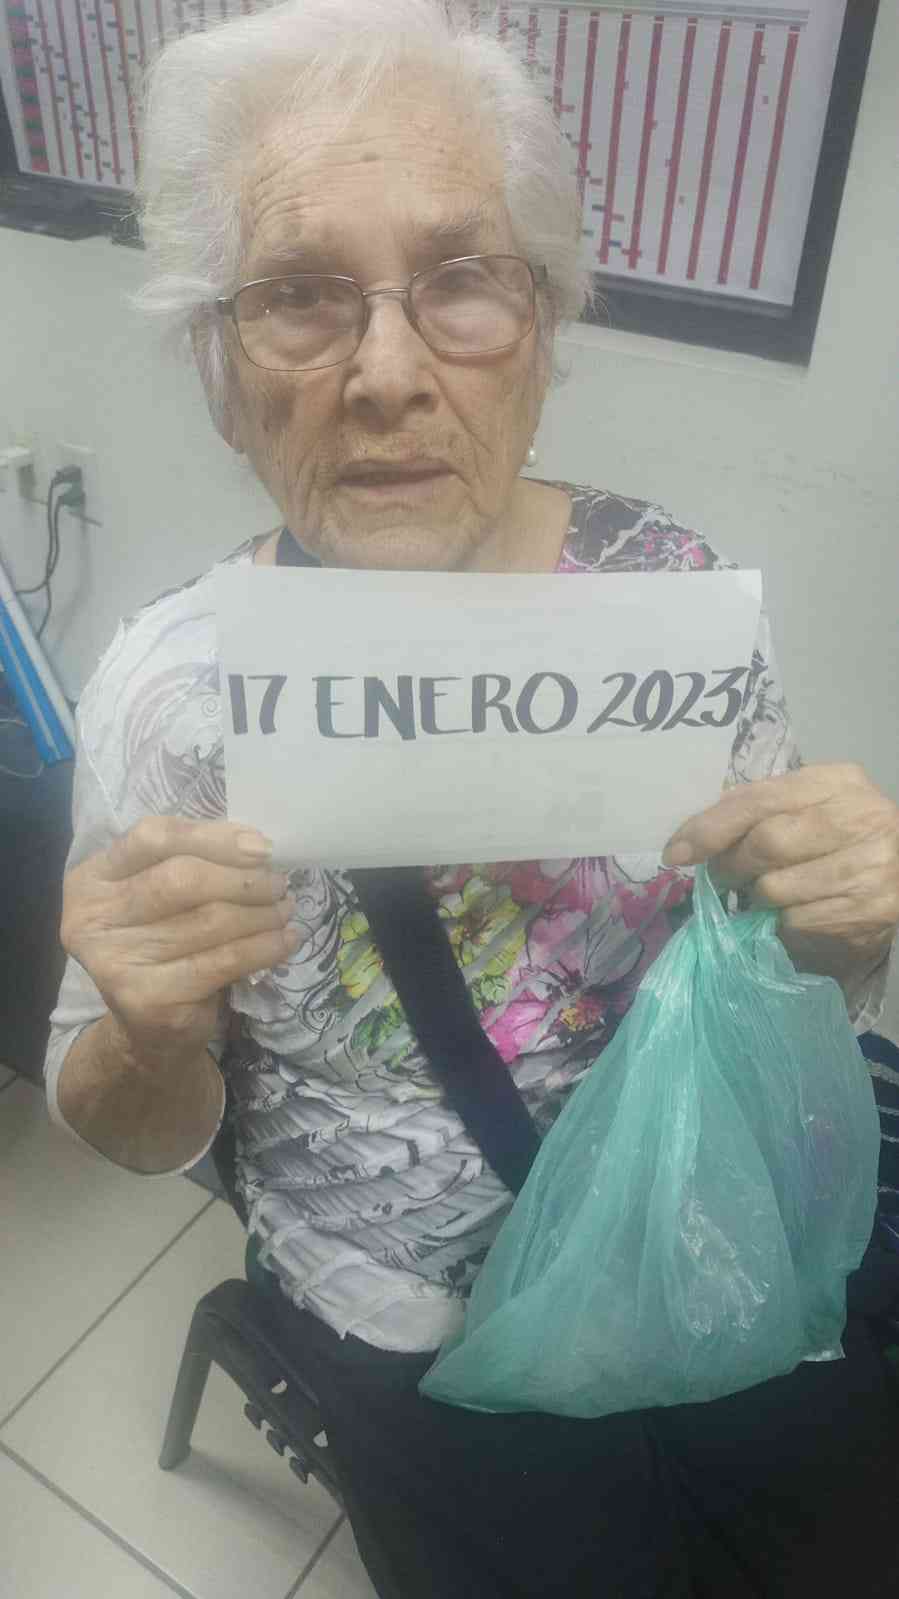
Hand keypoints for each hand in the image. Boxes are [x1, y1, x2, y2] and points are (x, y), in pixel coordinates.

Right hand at [60, 817, 299, 1067]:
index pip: (151, 838)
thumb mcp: (162, 897)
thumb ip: (194, 863)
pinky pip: (224, 961)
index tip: (261, 848)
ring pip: (209, 921)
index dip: (211, 837)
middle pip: (181, 879)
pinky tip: (286, 939)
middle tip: (279, 885)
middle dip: (242, 879)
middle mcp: (91, 918)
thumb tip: (256, 846)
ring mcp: (115, 961)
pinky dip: (265, 947)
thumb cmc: (162, 947)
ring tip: (285, 910)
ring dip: (262, 913)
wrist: (150, 1030)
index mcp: (91, 880)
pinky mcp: (147, 999)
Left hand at [662, 763, 898, 986]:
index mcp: (837, 781)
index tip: (676, 852)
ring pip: (776, 889)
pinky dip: (780, 922)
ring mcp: (870, 866)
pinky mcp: (870, 912)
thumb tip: (692, 836)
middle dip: (730, 865)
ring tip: (763, 892)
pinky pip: (796, 922)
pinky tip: (792, 912)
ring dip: (755, 897)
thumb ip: (757, 807)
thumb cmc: (840, 835)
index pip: (758, 798)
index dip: (710, 827)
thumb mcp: (806, 805)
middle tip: (721, 877)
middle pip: (766, 842)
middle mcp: (861, 817)